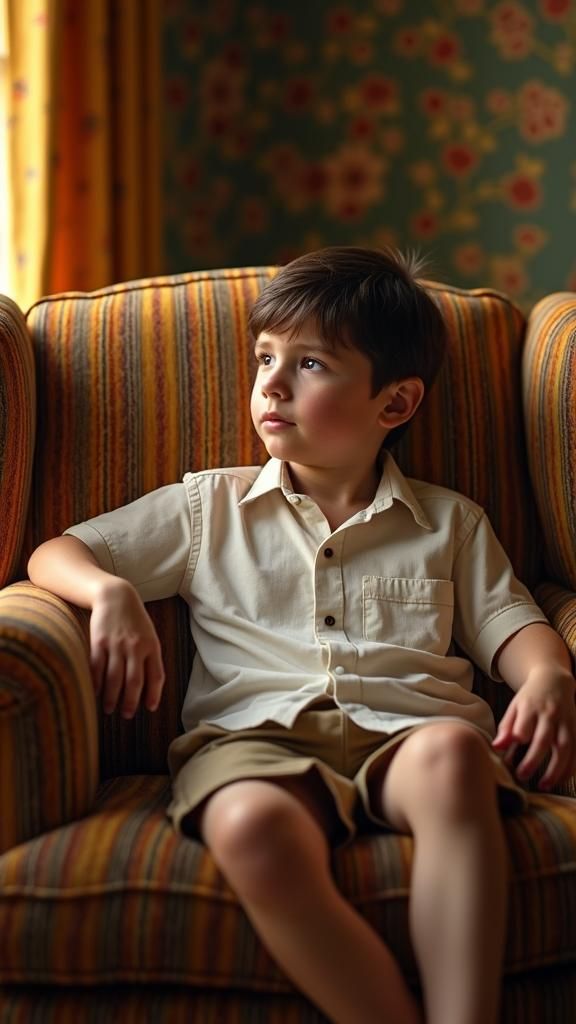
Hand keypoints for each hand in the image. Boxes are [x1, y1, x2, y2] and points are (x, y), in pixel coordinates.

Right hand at [89, 578, 165, 718]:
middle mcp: (135, 647)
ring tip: (109, 709)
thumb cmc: (134, 620)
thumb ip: (151, 657)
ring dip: (111, 698)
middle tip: (127, 715)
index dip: (154, 695)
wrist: (116, 596)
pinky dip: (96, 684)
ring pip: (114, 679)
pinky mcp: (99, 642)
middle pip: (134, 682)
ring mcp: (116, 645)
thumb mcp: (149, 635)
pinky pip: (97, 668)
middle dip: (130, 703)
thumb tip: (150, 687)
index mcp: (152, 646)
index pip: (156, 676)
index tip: (150, 708)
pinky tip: (95, 693)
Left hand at [492, 670, 575, 790]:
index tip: (510, 753)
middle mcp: (549, 714)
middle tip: (522, 776)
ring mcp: (565, 722)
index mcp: (530, 707)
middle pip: (543, 739)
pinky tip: (561, 780)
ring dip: (555, 769)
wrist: (554, 681)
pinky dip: (570, 768)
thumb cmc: (530, 698)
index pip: (525, 723)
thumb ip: (506, 727)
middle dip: (533, 759)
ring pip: (564, 747)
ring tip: (544, 785)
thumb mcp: (515, 707)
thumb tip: (497, 747)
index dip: (519, 736)